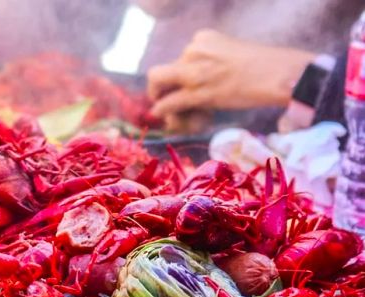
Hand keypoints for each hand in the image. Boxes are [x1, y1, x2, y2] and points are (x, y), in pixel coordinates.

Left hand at [147, 30, 314, 129]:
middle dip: (160, 85)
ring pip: (158, 82)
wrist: (282, 75)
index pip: (180, 58)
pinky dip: (162, 109)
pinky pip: (170, 102)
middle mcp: (194, 50)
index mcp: (203, 38)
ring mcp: (194, 70)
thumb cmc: (266, 68)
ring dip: (158, 98)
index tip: (187, 87)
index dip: (180, 75)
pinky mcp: (198, 91)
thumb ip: (213, 64)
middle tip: (163, 97)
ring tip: (164, 110)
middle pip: (164, 69)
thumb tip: (203, 82)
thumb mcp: (232, 55)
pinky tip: (161, 115)